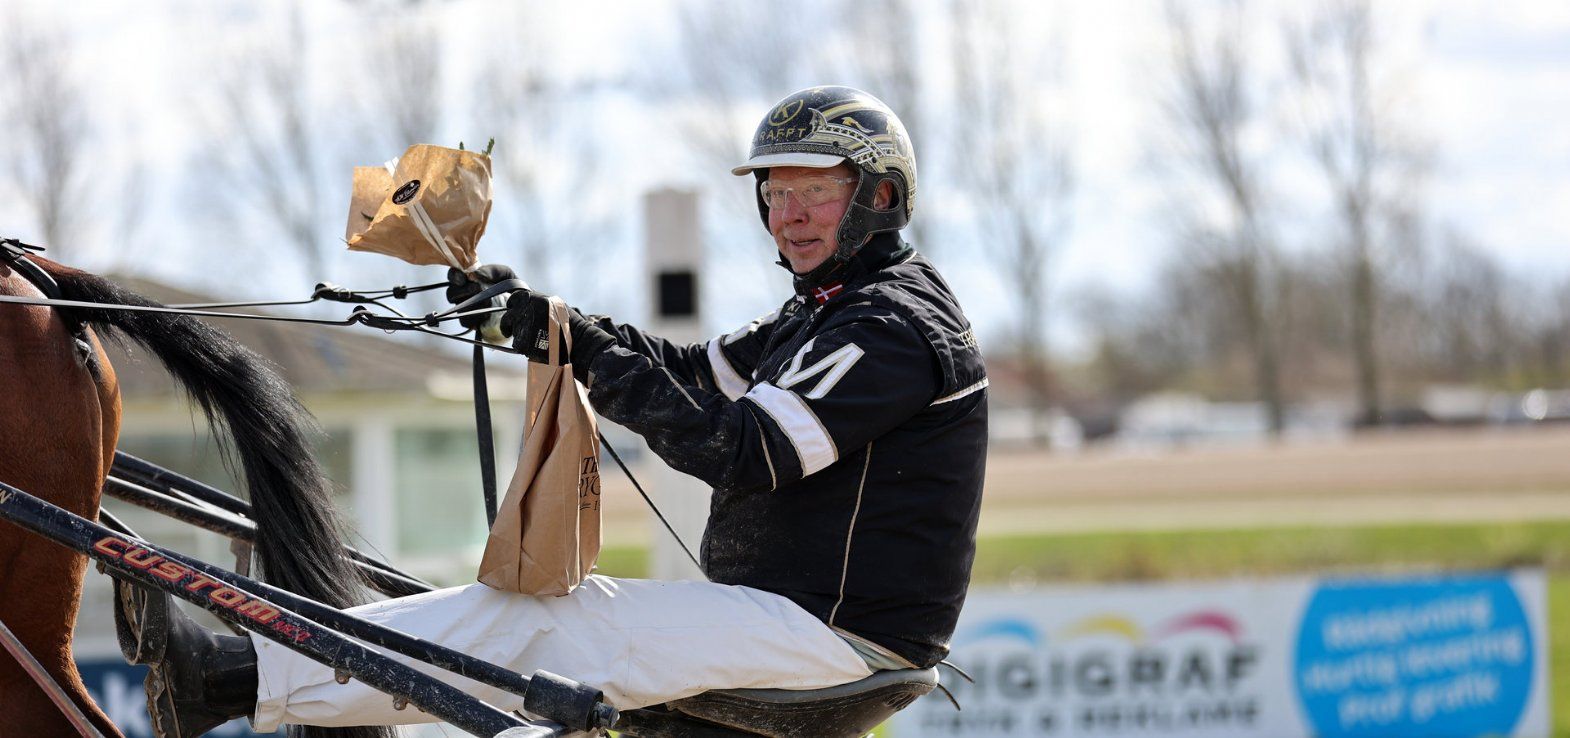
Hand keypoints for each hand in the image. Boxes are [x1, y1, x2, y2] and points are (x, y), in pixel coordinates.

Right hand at [445, 264, 517, 337]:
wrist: (524, 306)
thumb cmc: (512, 286)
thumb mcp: (504, 273)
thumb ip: (491, 270)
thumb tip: (475, 274)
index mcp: (469, 280)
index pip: (453, 276)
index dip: (454, 276)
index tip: (464, 278)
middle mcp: (464, 295)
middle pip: (451, 293)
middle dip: (463, 291)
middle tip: (477, 288)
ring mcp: (467, 310)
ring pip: (457, 309)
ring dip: (471, 304)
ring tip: (487, 301)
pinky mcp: (473, 324)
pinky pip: (465, 322)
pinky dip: (474, 317)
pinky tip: (486, 314)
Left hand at [500, 291, 615, 376]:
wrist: (577, 343)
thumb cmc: (570, 324)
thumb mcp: (556, 306)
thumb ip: (540, 303)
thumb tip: (528, 303)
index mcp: (533, 299)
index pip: (514, 298)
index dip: (514, 306)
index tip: (515, 311)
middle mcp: (525, 311)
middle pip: (508, 316)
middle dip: (509, 323)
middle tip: (512, 329)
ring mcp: (522, 327)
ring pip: (514, 331)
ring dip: (520, 334)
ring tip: (534, 339)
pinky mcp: (522, 343)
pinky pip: (518, 344)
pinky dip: (524, 346)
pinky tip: (536, 347)